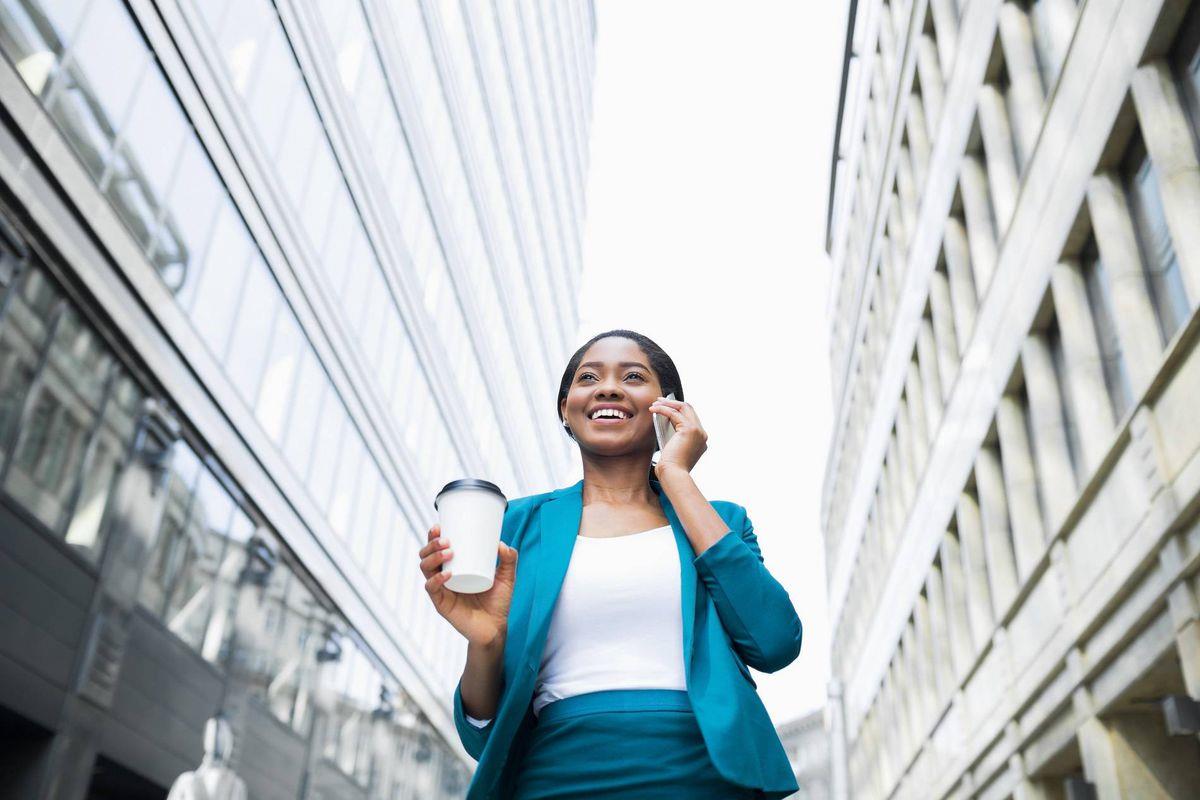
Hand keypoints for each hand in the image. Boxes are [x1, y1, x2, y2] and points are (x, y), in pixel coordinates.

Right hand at [419, 523, 517, 647]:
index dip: (433, 536)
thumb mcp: (507, 577)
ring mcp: (441, 590)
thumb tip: (501, 544)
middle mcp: (443, 577)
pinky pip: (432, 589)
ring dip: (433, 557)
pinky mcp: (442, 604)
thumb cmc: (498, 602)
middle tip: (446, 540)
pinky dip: (437, 579)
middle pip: (426, 556)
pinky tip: (447, 574)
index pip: (437, 549)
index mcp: (453, 567)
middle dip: (431, 545)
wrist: (495, 628)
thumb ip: (509, 559)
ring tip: (449, 552)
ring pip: (425, 569)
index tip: (439, 525)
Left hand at [649, 396, 707, 478]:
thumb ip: (674, 436)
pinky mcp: (690, 430)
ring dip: (668, 403)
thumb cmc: (671, 467)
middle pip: (689, 409)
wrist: (673, 475)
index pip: (691, 418)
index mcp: (700, 440)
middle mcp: (702, 434)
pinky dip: (663, 409)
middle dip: (673, 403)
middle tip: (659, 400)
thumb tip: (664, 422)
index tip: (665, 406)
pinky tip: (653, 409)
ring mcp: (698, 431)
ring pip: (684, 407)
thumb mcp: (673, 448)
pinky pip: (675, 413)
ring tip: (655, 403)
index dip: (678, 410)